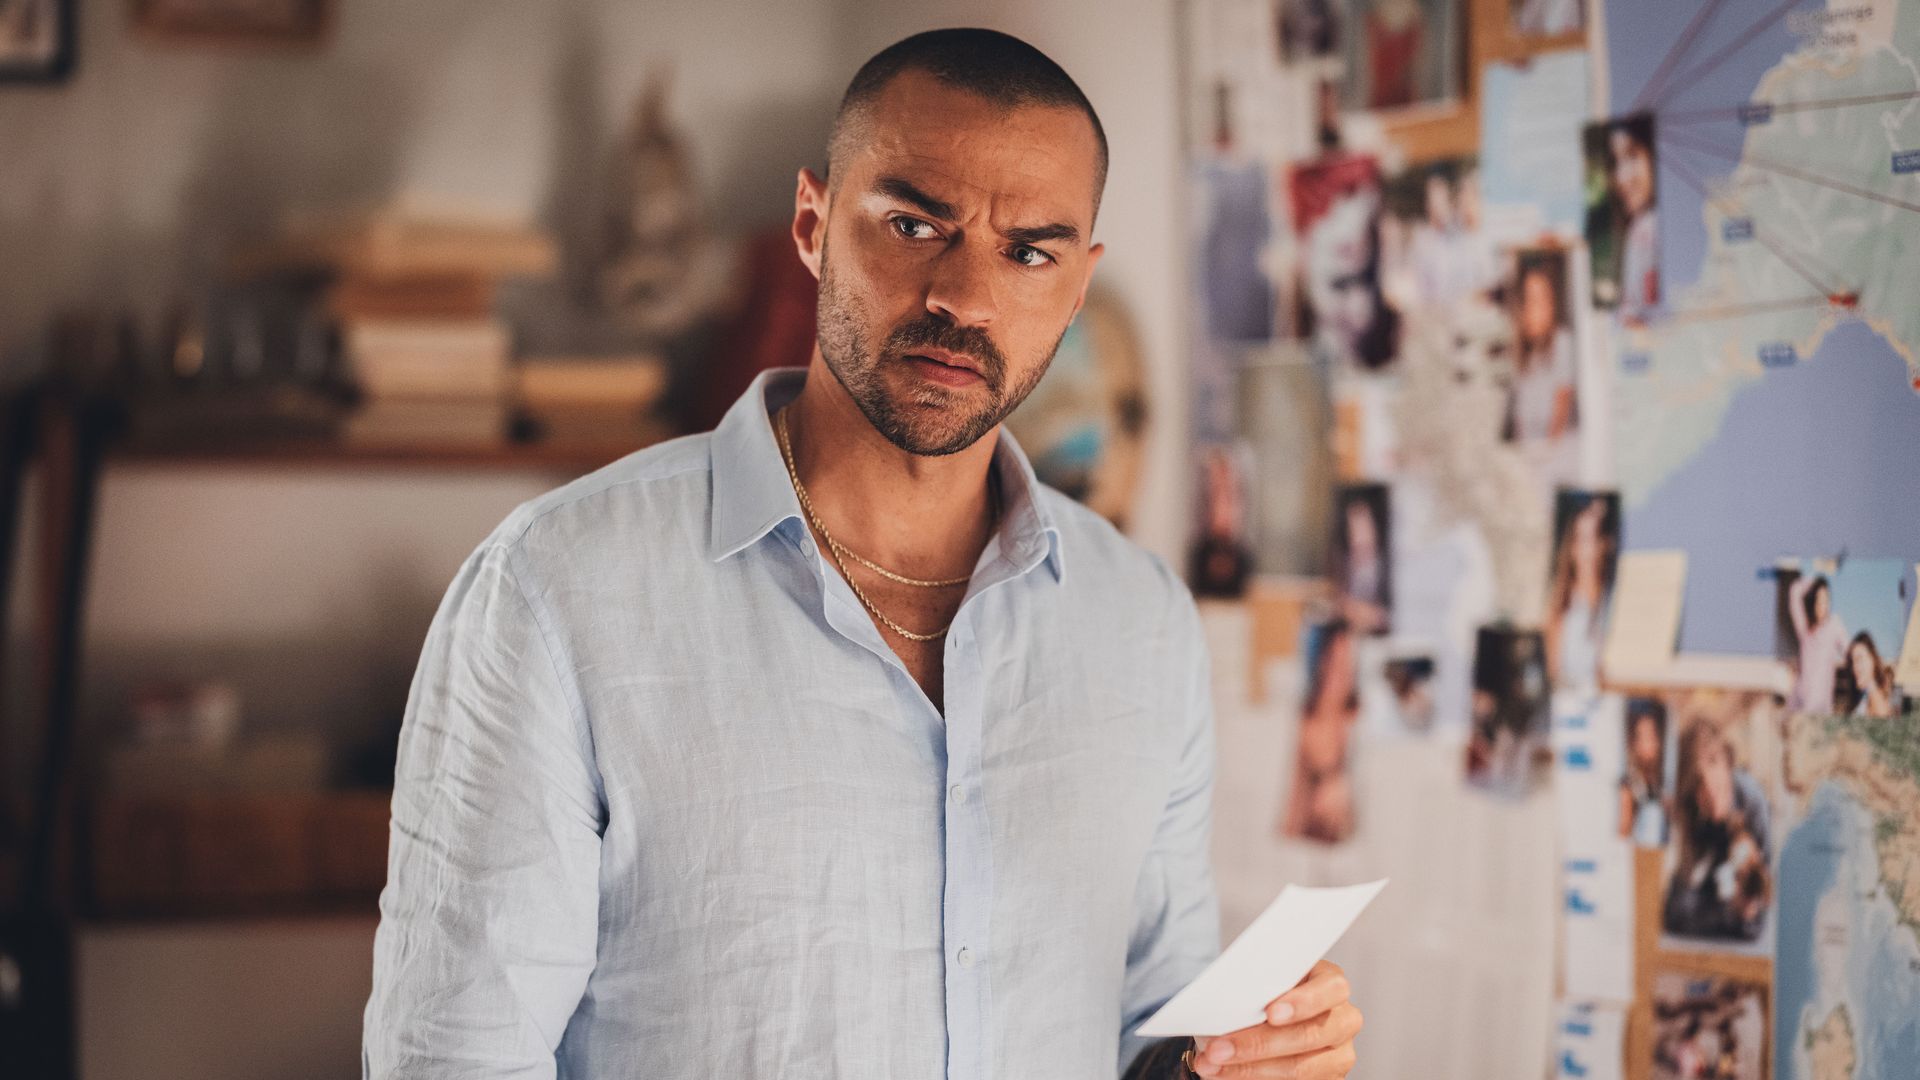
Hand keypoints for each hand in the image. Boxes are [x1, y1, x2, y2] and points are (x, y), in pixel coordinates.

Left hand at [1188, 960, 1360, 1077]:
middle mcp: (1343, 1020)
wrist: (1271, 1021)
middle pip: (1308, 1035)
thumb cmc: (1268, 995)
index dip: (1303, 1001)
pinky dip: (1254, 1079)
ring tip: (1211, 1066)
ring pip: (1299, 1068)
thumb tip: (1224, 1002)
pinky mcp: (1330, 1079)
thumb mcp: (1266, 983)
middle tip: (1217, 1048)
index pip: (1332, 988)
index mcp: (1332, 985)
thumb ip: (1257, 987)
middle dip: (1257, 1044)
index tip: (1270, 1012)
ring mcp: (1339, 1055)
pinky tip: (1227, 1075)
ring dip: (1248, 1068)